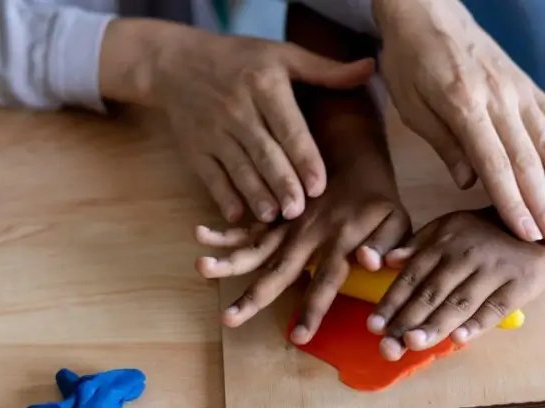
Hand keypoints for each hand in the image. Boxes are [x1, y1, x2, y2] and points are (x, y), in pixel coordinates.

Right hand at [140, 24, 374, 224]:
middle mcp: (238, 110)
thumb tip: (370, 67)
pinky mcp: (194, 149)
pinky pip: (210, 177)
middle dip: (281, 183)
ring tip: (273, 217)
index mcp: (264, 85)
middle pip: (264, 153)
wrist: (175, 63)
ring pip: (238, 169)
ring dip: (255, 195)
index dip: (303, 158)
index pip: (288, 127)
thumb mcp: (281, 54)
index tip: (318, 185)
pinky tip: (237, 215)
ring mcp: (213, 132)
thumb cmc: (239, 60)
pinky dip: (223, 197)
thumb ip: (325, 69)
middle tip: (299, 211)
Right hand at [194, 163, 411, 342]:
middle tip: (229, 317)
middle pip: (277, 269)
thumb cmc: (378, 199)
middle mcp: (307, 234)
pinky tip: (201, 236)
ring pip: (254, 246)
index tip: (298, 337)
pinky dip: (225, 231)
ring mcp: (287, 223)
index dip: (312, 310)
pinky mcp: (275, 214)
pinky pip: (248, 226)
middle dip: (253, 296)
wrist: (354, 156)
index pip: (326, 282)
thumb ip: (386, 244)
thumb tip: (370, 263)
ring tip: (202, 267)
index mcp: (340, 240)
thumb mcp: (396, 219)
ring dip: (228, 259)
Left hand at [369, 209, 544, 360]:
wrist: (538, 221)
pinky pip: (495, 307)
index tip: (374, 326)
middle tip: (387, 345)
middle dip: (407, 320)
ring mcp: (493, 269)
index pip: (412, 277)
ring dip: (435, 325)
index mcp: (444, 243)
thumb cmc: (484, 232)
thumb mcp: (448, 226)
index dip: (392, 302)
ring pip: (459, 302)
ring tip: (413, 343)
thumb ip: (418, 245)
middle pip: (432, 293)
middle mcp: (465, 255)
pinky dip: (477, 324)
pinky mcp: (519, 283)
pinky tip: (459, 340)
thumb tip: (388, 261)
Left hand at [370, 0, 544, 247]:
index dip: (512, 203)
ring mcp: (518, 91)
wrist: (426, 8)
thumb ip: (444, 143)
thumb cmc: (410, 59)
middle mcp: (500, 99)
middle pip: (527, 162)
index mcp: (466, 106)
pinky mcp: (526, 84)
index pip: (494, 166)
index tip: (528, 235)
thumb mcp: (411, 105)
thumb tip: (469, 183)